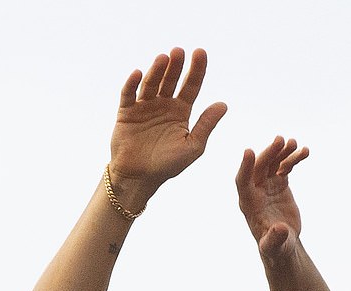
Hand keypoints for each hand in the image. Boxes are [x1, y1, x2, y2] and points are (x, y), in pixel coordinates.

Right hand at [108, 48, 226, 201]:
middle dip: (176, 66)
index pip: (191, 86)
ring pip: (151, 83)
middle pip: (171, 80)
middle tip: (180, 51)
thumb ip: (206, 125)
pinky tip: (137, 73)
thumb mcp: (192, 146)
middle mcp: (163, 105)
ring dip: (157, 71)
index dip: (196, 70)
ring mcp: (144, 107)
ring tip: (163, 58)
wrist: (140, 178)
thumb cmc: (168, 165)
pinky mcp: (126, 112)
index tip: (200, 53)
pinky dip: (132, 84)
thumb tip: (223, 104)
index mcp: (181, 112)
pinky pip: (128, 94)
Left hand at [236, 136, 308, 258]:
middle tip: (280, 140)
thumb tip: (280, 229)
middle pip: (259, 167)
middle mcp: (255, 191)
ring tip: (294, 143)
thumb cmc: (275, 248)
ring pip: (272, 163)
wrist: (283, 243)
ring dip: (281, 152)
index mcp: (248, 204)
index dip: (245, 167)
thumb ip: (274, 239)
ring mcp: (267, 185)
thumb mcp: (274, 246)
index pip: (242, 182)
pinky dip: (294, 158)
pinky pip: (285, 166)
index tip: (249, 151)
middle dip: (268, 154)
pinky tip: (305, 152)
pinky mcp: (279, 183)